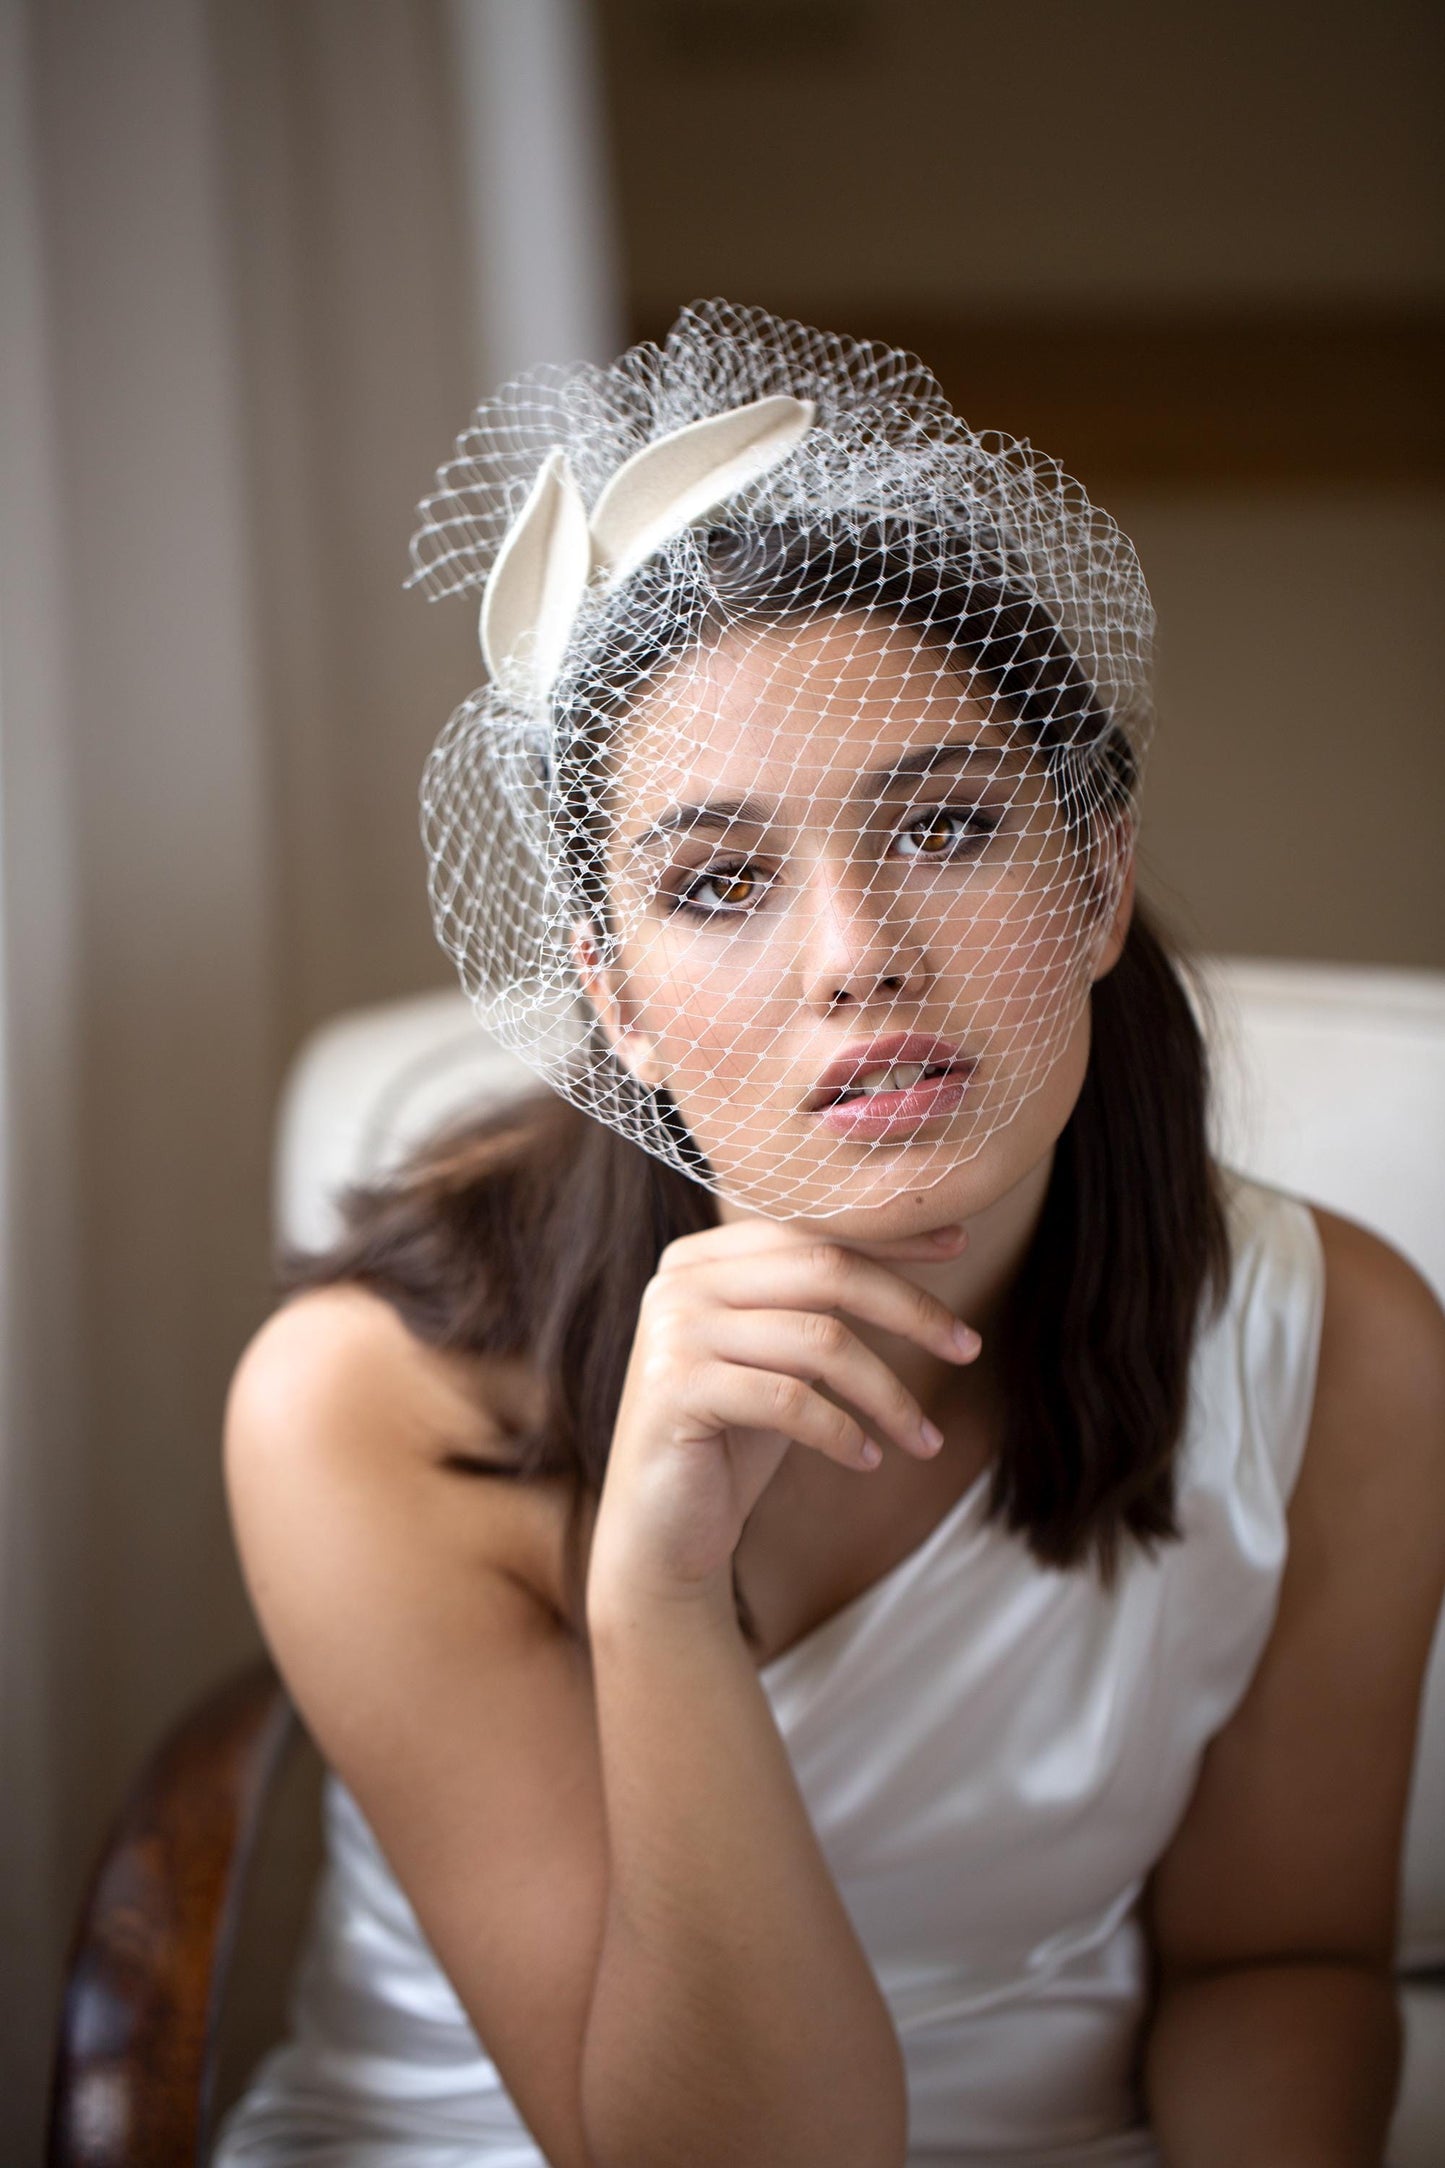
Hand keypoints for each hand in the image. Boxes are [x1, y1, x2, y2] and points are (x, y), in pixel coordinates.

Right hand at [585, 1217, 979, 1614]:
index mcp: (701, 1257)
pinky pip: (791, 1400)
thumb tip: (917, 1246)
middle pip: (825, 1270)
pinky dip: (844, 1432)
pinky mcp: (677, 1390)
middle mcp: (680, 1281)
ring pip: (820, 1340)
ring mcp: (674, 1332)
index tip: (960, 1246)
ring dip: (890, 1394)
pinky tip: (868, 1460)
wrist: (660, 1529)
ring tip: (924, 1438)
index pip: (813, 1232)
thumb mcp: (778, 1356)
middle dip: (910, 1308)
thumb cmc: (732, 1436)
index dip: (891, 1241)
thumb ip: (815, 1301)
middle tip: (968, 1348)